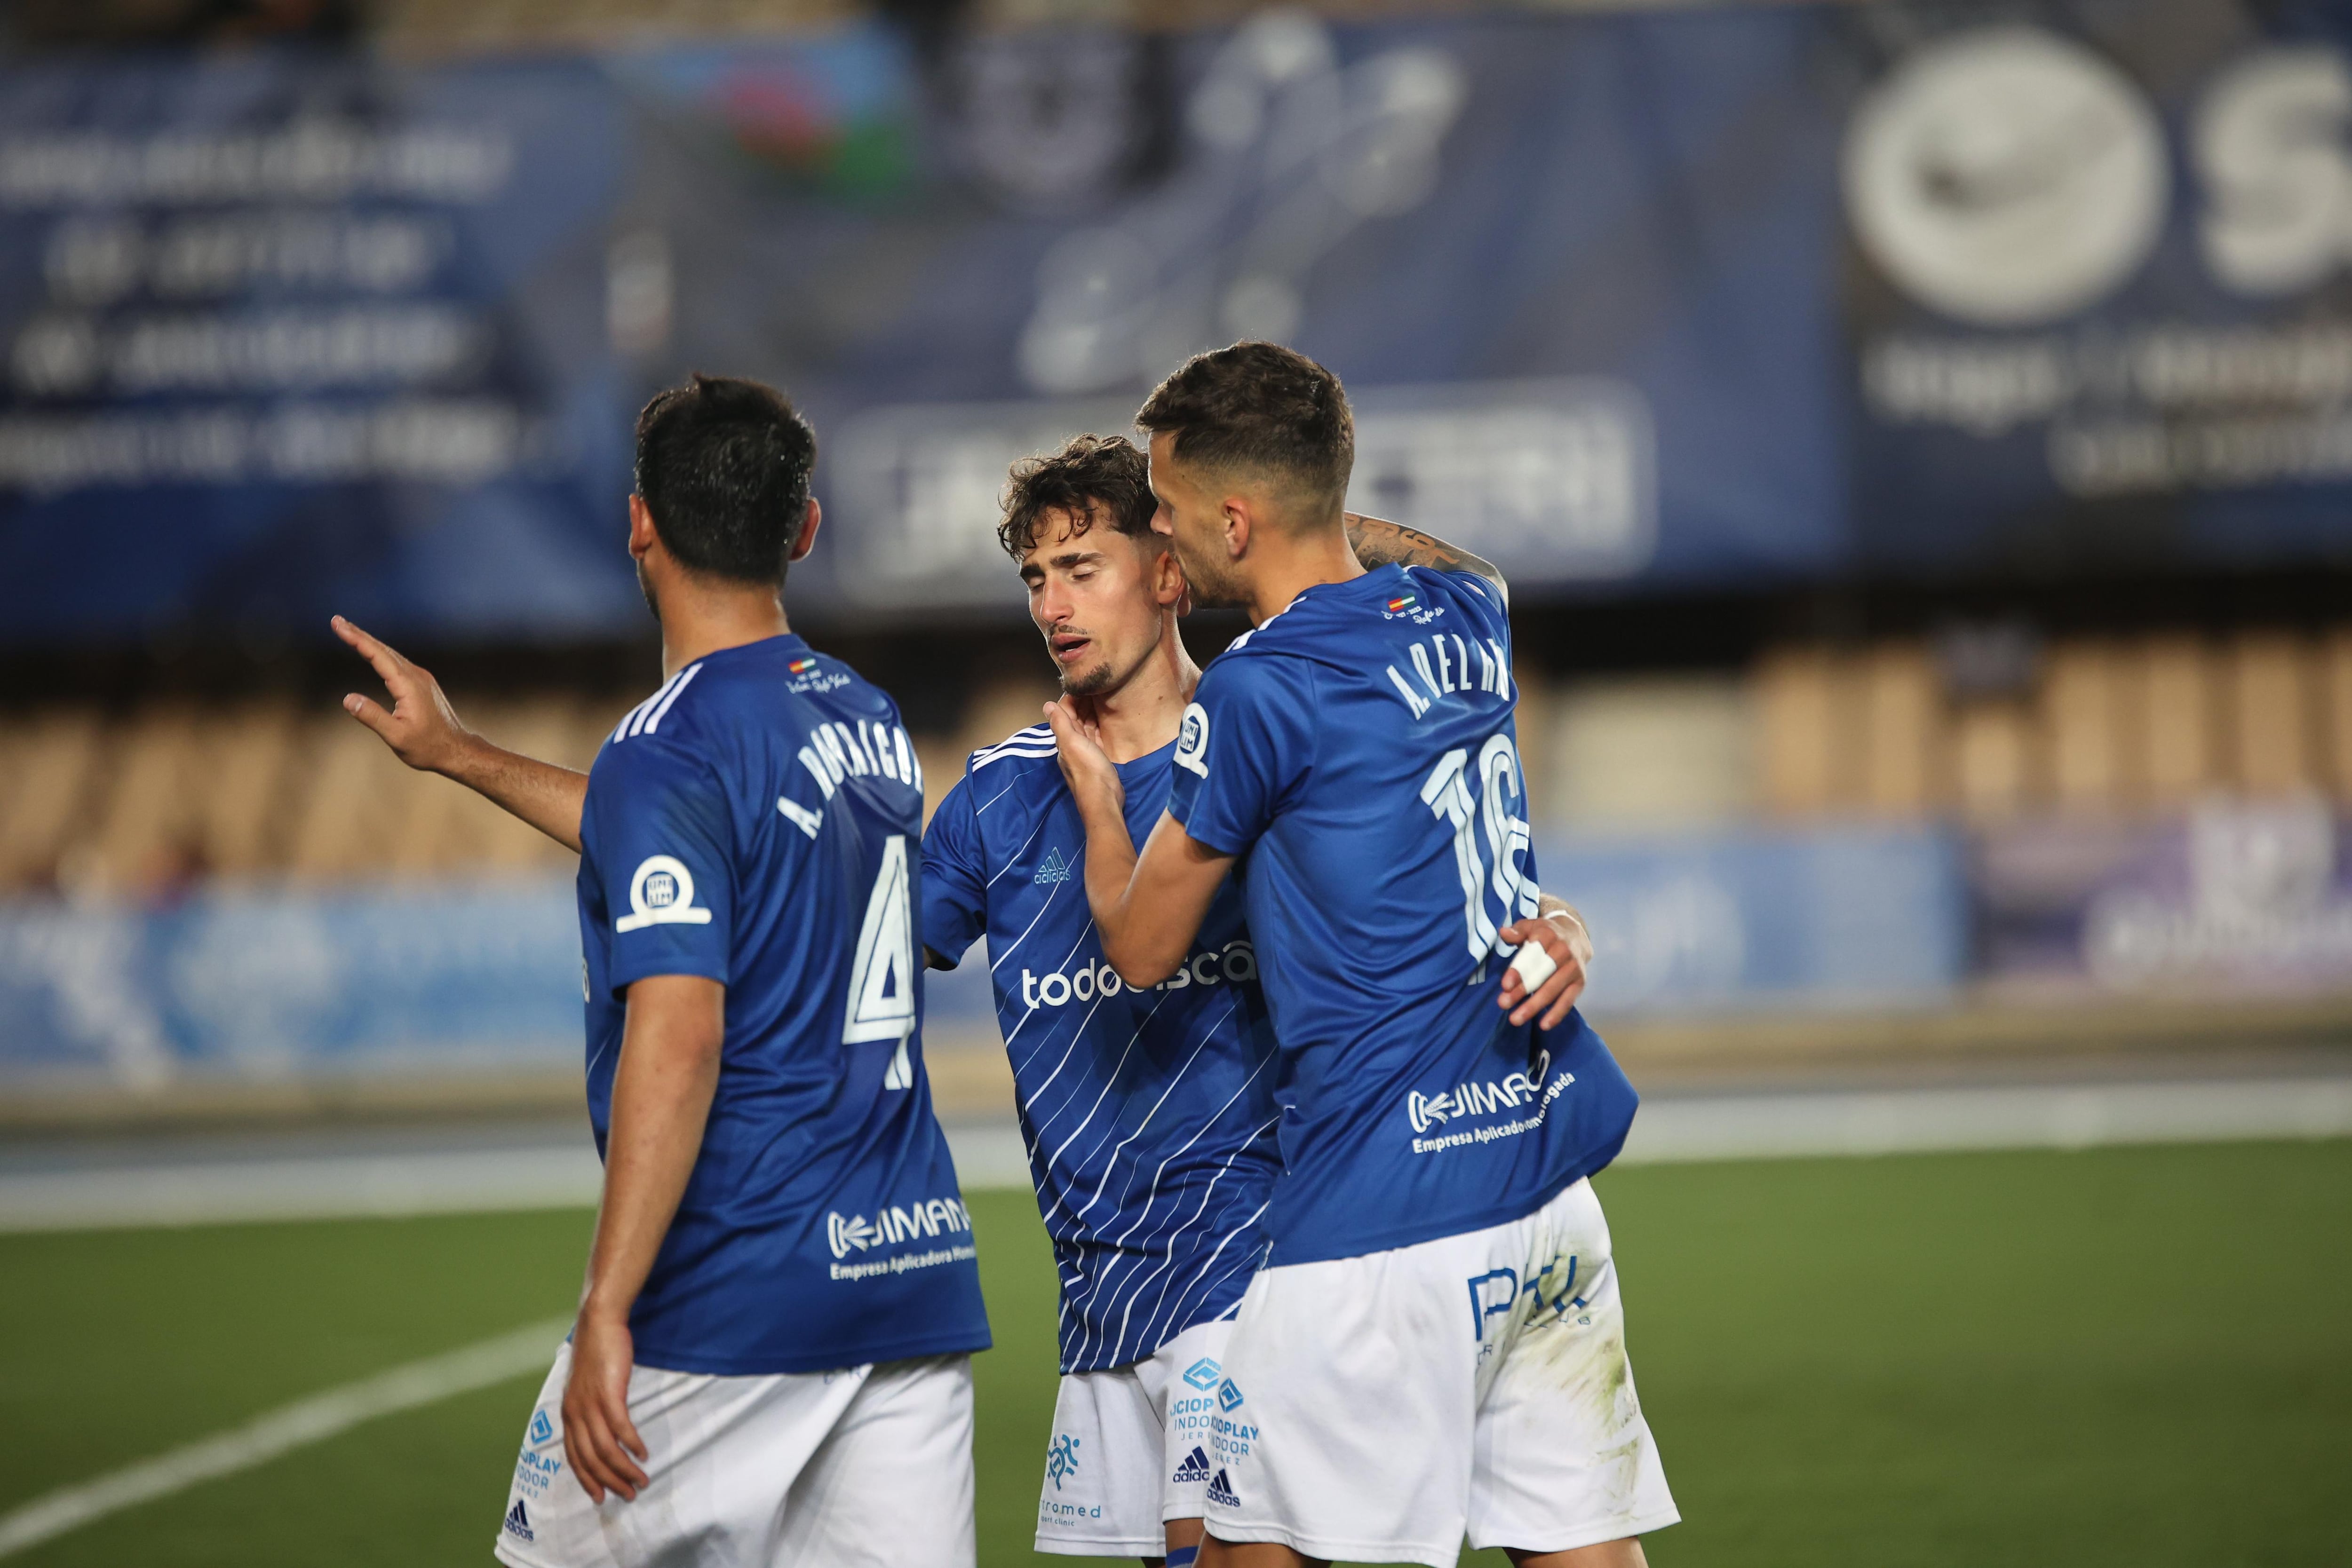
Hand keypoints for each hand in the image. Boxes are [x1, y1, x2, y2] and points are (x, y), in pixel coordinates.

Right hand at [333, 615, 474, 775]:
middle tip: (337, 621)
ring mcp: (421, 678)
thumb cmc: (428, 747)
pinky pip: (398, 663)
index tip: (338, 625)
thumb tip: (348, 699)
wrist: (457, 750)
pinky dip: (381, 654)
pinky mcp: (423, 684)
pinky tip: (374, 653)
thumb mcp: (397, 737)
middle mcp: (416, 676)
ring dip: (369, 642)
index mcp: (408, 685)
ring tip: (349, 632)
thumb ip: (373, 717)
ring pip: (391, 654)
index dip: (356, 638)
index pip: (377, 655)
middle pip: (383, 649)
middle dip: (359, 634)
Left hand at [561, 1309, 648, 1503]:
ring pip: (605, 1449)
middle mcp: (575, 1413)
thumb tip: (598, 1428)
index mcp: (567, 1414)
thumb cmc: (596, 1352)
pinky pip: (620, 1427)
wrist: (598, 1323)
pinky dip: (631, 1443)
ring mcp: (591, 1404)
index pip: (574, 1458)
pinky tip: (643, 1452)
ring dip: (624, 1468)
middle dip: (609, 1481)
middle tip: (628, 1494)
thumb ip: (588, 1408)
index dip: (587, 1480)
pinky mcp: (609, 1393)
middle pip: (590, 1459)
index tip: (601, 1497)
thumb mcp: (584, 1386)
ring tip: (641, 1479)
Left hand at [1041, 698, 1123, 820]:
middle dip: (1082, 702)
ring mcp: (1086, 751)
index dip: (1071, 697)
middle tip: (1095, 686)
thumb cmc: (1088, 771)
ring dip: (1091, 711)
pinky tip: (1107, 717)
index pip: (1064, 713)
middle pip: (1076, 718)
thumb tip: (1046, 705)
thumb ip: (1060, 724)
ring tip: (1102, 696)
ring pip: (1087, 726)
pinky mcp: (1099, 757)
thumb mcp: (1072, 743)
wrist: (1104, 799)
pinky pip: (1097, 735)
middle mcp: (1073, 744)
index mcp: (1064, 739)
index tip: (1082, 684)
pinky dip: (1100, 724)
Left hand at [1496, 906, 1590, 1030]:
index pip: (1532, 954)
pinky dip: (1557, 1013)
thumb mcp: (1530, 926)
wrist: (1576, 936)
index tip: (1505, 985)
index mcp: (1548, 935)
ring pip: (1552, 989)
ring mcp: (1573, 968)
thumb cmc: (1545, 934)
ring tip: (1515, 1019)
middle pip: (1541, 974)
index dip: (1519, 970)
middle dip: (1522, 990)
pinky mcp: (1580, 982)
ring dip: (1533, 1005)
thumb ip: (1517, 931)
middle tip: (1503, 1004)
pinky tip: (1544, 1025)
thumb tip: (1504, 933)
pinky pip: (1568, 1000)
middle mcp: (1563, 951)